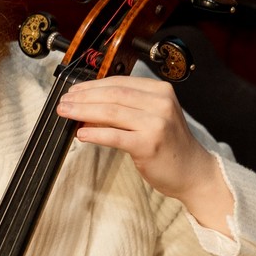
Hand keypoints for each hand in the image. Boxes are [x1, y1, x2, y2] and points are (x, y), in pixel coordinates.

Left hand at [56, 76, 230, 232]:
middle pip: (113, 95)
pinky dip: (95, 134)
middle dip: (84, 97)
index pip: (119, 83)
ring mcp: (156, 123)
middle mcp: (160, 103)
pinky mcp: (149, 144)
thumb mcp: (151, 119)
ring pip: (111, 112)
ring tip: (67, 114)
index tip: (73, 91)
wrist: (191, 171)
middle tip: (64, 102)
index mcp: (160, 91)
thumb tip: (88, 108)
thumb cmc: (169, 146)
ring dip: (84, 112)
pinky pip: (115, 136)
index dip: (92, 86)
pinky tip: (81, 134)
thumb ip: (125, 110)